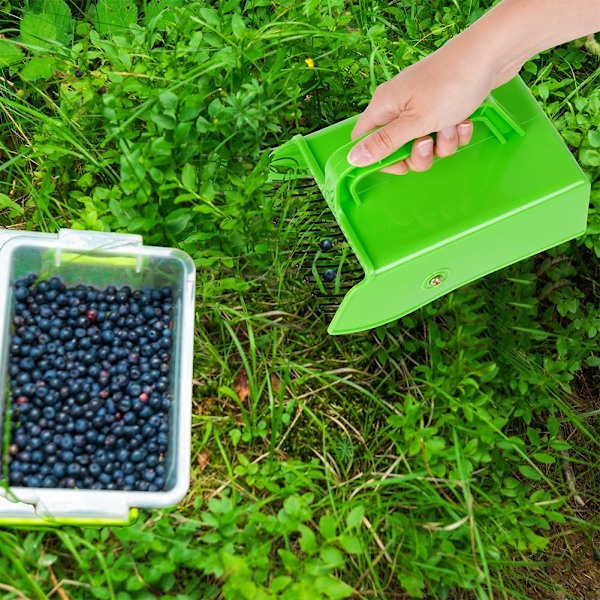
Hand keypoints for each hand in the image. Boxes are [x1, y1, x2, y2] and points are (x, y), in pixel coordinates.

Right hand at [348, 37, 505, 173]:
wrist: (492, 55)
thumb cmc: (450, 84)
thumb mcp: (414, 121)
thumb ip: (384, 143)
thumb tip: (352, 159)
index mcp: (384, 107)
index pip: (364, 141)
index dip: (378, 159)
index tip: (399, 166)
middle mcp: (399, 107)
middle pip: (398, 149)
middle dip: (418, 155)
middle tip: (430, 143)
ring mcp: (422, 107)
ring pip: (425, 145)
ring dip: (442, 144)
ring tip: (453, 124)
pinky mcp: (444, 108)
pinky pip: (443, 135)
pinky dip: (455, 133)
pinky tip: (464, 120)